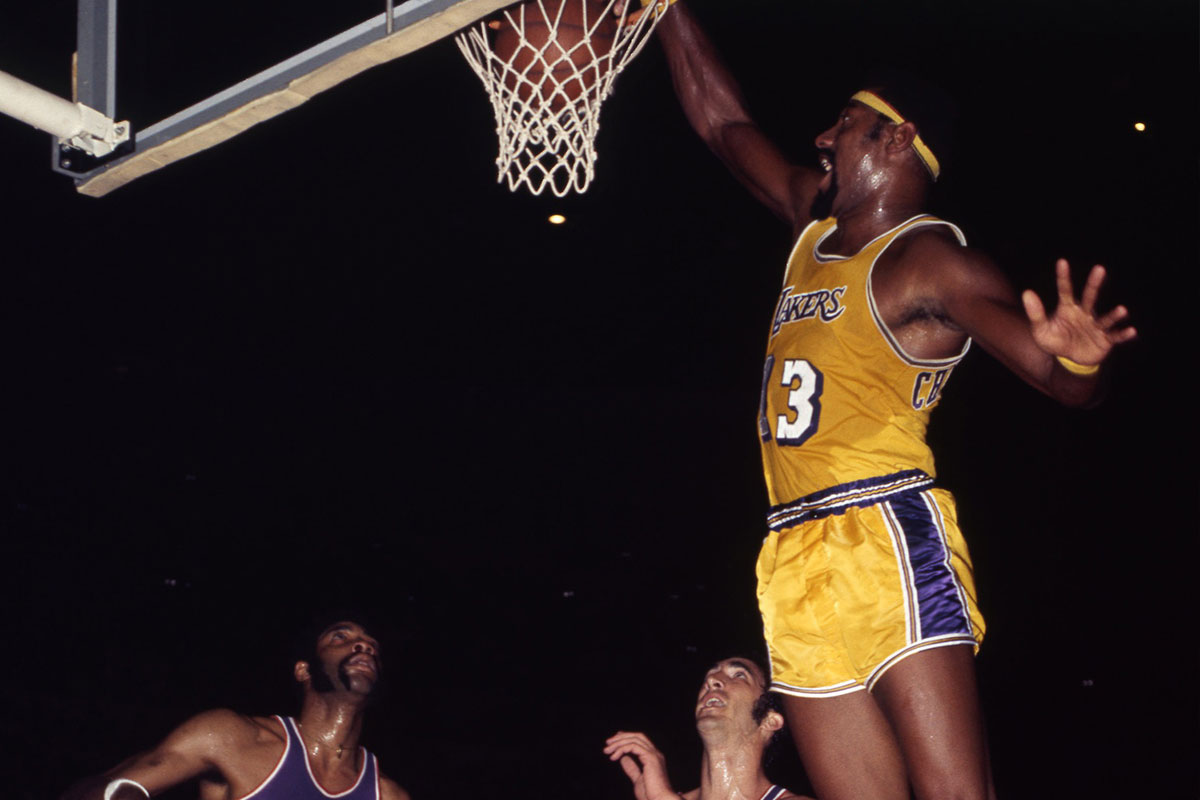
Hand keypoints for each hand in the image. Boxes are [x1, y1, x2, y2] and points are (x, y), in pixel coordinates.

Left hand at [603, 731, 675, 799]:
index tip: (614, 740)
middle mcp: (655, 754)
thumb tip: (624, 759)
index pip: (640, 740)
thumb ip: (632, 769)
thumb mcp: (638, 780)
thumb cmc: (651, 796)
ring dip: (619, 743)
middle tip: (608, 743)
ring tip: (607, 751)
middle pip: (637, 736)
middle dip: (621, 737)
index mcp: (653, 758)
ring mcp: (654, 755)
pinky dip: (622, 749)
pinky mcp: (651, 758)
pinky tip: (614, 756)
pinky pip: (634, 746)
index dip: (627, 737)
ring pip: (635, 739)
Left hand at [1021, 259, 1136, 368]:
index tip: (1062, 261)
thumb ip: (1035, 313)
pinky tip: (1132, 330)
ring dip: (1114, 315)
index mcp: (1067, 309)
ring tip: (1123, 310)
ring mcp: (1096, 326)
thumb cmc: (1055, 340)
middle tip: (1099, 268)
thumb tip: (1027, 292)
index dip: (1063, 277)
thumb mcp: (1040, 330)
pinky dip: (1123, 334)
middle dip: (1094, 284)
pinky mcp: (1105, 340)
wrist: (1070, 358)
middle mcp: (1084, 313)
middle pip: (1089, 296)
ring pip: (1105, 319)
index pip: (1065, 290)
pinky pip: (1115, 336)